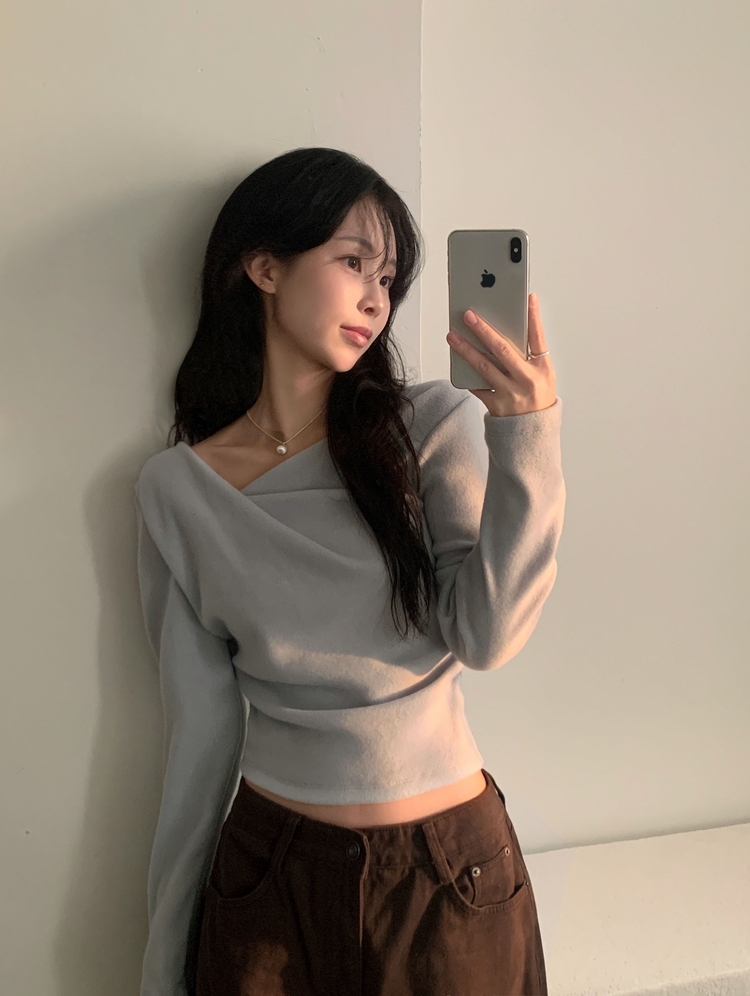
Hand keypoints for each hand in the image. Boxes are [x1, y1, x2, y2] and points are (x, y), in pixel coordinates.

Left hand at [446, 293, 556, 416]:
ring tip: (452, 336)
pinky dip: (467, 373)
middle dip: (484, 330)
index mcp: (543, 370)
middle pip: (504, 350)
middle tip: (469, 315)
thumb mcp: (542, 375)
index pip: (538, 338)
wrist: (532, 434)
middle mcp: (527, 381)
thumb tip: (504, 329)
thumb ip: (528, 355)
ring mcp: (511, 394)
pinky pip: (477, 386)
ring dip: (466, 349)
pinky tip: (455, 360)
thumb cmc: (537, 398)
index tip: (528, 298)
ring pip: (484, 366)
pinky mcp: (496, 405)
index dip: (534, 317)